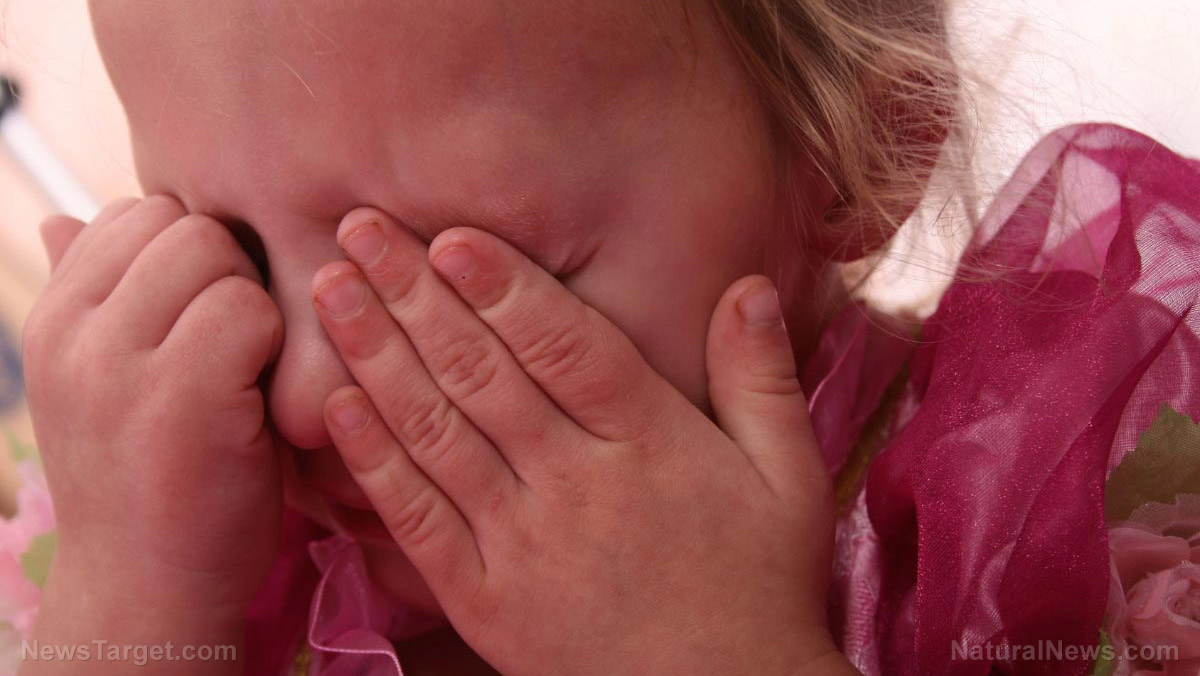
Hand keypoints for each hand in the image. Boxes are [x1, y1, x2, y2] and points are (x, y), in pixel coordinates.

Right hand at [21, 197, 283, 665]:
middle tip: (239, 346)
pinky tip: (264, 398)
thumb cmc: (150, 478)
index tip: (209, 317)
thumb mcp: (103, 378)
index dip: (195, 254)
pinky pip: (249, 310)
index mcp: (55, 319)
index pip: (136, 213)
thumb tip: (63, 216)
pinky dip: (276, 345)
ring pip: (217, 254)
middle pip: (182, 223)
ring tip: (249, 372)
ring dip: (255, 306)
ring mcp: (117, 362)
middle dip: (231, 271)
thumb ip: (96, 296)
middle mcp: (72, 332)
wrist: (150, 589)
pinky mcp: (179, 395)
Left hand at [313, 207, 857, 675]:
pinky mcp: (483, 598)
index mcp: (650, 444)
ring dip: (377, 357)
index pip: (565, 347)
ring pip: (437, 433)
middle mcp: (576, 484)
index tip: (447, 236)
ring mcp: (522, 543)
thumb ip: (762, 378)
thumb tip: (746, 282)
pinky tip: (336, 405)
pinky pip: (417, 519)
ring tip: (330, 291)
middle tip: (360, 230)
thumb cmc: (760, 587)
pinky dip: (373, 459)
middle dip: (415, 296)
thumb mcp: (791, 480)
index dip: (503, 287)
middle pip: (483, 374)